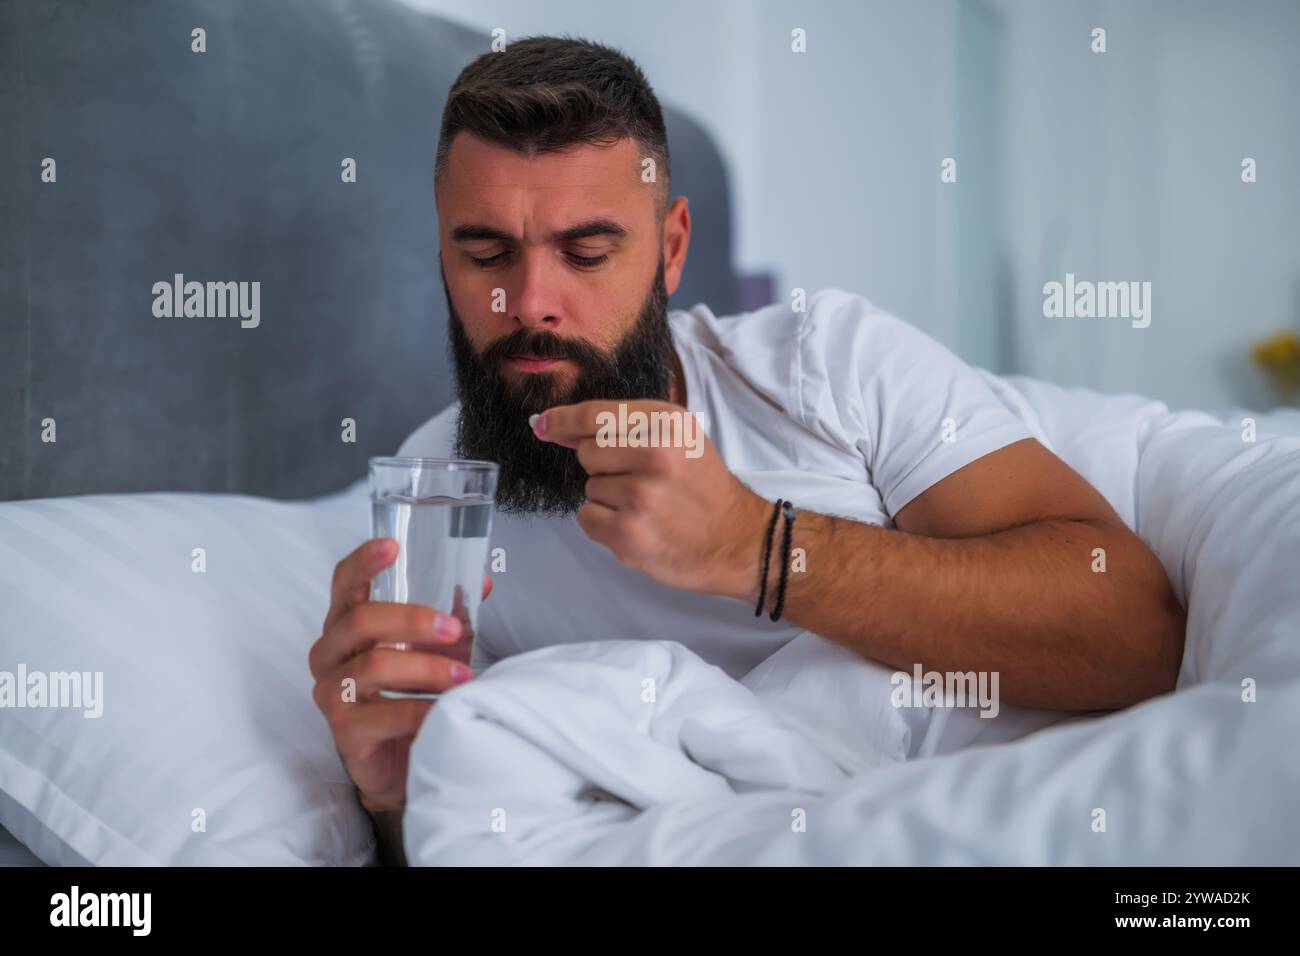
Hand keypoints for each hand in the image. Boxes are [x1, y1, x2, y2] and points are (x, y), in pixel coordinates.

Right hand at [308, 538, 492, 813]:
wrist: (402, 764)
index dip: (364, 562)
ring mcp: (332, 693)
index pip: (344, 584)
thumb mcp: (436, 649)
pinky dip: (424, 710)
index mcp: (346, 626)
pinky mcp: (345, 731)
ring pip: (376, 665)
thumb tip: (482, 580)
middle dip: (412, 619)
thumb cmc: (413, 695)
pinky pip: (387, 714)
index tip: (393, 545)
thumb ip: (453, 615)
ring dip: (428, 669)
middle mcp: (330, 654)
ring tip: (464, 678)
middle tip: (454, 629)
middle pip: (361, 620)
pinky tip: (447, 710)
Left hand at [532, 399, 768, 599]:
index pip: (597, 415)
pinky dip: (604, 525)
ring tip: (646, 506)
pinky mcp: (629, 534)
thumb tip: (555, 427)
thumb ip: (625, 427)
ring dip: (608, 499)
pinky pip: (587, 518)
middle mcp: (656, 455)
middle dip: (603, 467)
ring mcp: (641, 497)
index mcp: (668, 424)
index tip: (543, 424)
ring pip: (589, 487)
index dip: (563, 420)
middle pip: (587, 452)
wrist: (736, 540)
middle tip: (640, 481)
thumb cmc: (702, 487)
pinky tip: (637, 526)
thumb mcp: (679, 438)